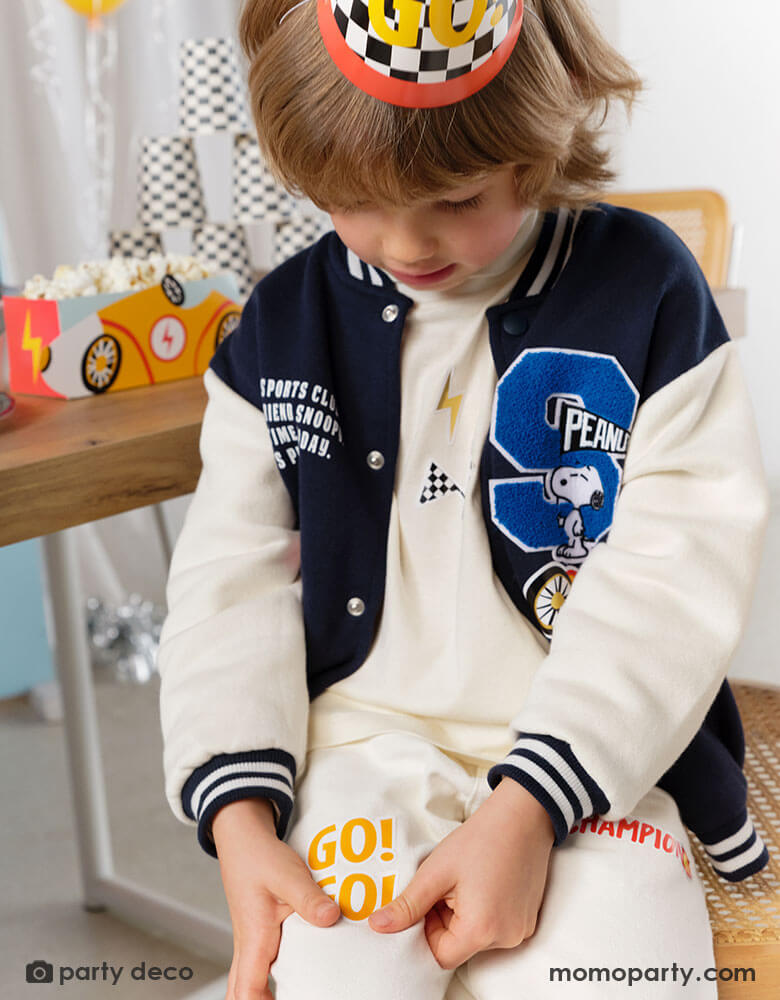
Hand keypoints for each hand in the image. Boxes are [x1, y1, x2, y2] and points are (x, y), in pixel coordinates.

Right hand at [212, 798, 340, 999]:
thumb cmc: (260, 856)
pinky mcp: (259, 934)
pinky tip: (295, 977)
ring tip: (298, 994)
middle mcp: (249, 946)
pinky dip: (267, 982)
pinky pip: (258, 969)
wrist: (243, 839)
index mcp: (254, 938)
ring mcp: (252, 942)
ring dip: (262, 997)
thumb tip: (331, 918)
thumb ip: (309, 898)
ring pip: (247, 983)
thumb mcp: (288, 875)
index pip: (247, 991)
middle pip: (240, 994)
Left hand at [367, 778, 553, 969]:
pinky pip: (496, 927)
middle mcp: (506, 939)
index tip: (426, 901)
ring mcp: (520, 931)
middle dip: (444, 921)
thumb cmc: (480, 840)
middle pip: (459, 947)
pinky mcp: (527, 921)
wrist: (522, 816)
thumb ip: (407, 905)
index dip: (426, 931)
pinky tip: (483, 881)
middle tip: (444, 886)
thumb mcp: (436, 871)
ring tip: (466, 880)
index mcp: (481, 930)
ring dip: (464, 916)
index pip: (440, 956)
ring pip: (477, 937)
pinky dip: (484, 911)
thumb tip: (377, 927)